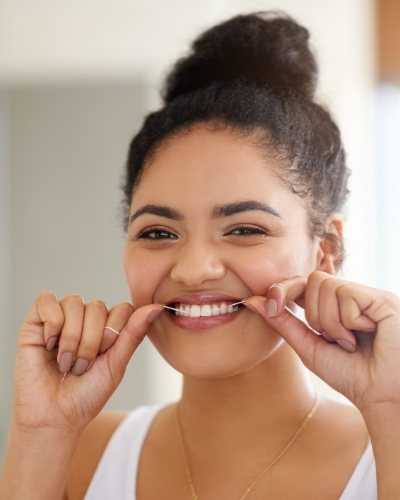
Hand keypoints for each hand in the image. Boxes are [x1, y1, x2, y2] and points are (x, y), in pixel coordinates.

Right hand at [12, 292, 162, 433]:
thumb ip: (133, 333)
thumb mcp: (116, 365)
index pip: (122, 308)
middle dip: (91, 341)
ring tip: (65, 363)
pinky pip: (47, 300)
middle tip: (81, 367)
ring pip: (74, 303)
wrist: (54, 417)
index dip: (114, 333)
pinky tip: (49, 345)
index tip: (104, 357)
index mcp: (108, 327)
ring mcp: (61, 318)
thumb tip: (156, 307)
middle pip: (97, 306)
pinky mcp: (36, 321)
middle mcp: (85, 318)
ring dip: (71, 338)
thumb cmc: (86, 395)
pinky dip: (51, 323)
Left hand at [246, 271, 399, 413]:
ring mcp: (367, 295)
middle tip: (335, 340)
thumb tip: (253, 300)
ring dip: (331, 322)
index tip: (270, 302)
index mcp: (334, 306)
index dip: (285, 288)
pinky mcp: (381, 298)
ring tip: (352, 341)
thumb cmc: (351, 375)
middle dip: (314, 315)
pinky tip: (367, 333)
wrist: (381, 396)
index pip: (303, 282)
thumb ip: (283, 322)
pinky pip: (345, 294)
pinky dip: (347, 321)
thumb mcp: (308, 346)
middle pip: (312, 279)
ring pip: (327, 286)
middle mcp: (352, 296)